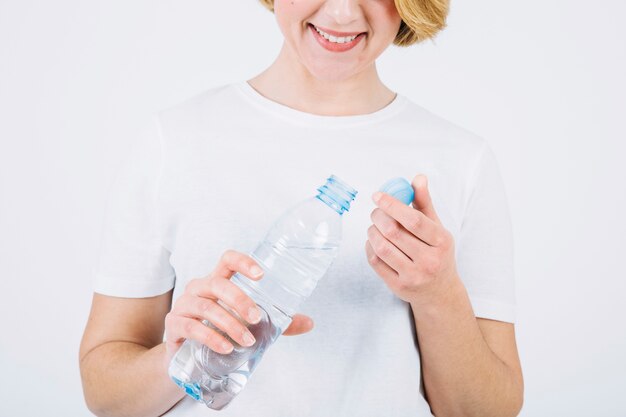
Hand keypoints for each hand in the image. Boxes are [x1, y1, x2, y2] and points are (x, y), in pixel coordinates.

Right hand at [164, 249, 313, 360]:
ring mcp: (184, 305)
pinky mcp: (174, 325)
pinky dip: (211, 337)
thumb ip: (276, 323)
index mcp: (218, 282)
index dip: (243, 262)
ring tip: (247, 340)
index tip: (261, 274)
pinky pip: (191, 327)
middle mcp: (199, 288)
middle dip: (239, 300)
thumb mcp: (248, 325)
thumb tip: (309, 322)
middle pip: (218, 283)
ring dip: (229, 323)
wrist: (188, 359)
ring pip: (206, 307)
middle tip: (256, 318)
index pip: (227, 260)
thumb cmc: (220, 332)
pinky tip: (226, 347)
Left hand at [365, 175, 458, 305]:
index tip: (378, 196)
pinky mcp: (399, 287)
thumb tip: (418, 178)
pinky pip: (376, 262)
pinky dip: (370, 247)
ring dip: (372, 232)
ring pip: (382, 247)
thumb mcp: (437, 228)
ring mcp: (414, 276)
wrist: (440, 292)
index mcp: (442, 242)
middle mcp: (429, 261)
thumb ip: (425, 203)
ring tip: (374, 226)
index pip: (414, 220)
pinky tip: (373, 242)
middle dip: (379, 216)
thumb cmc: (437, 253)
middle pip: (394, 232)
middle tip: (375, 211)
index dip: (393, 205)